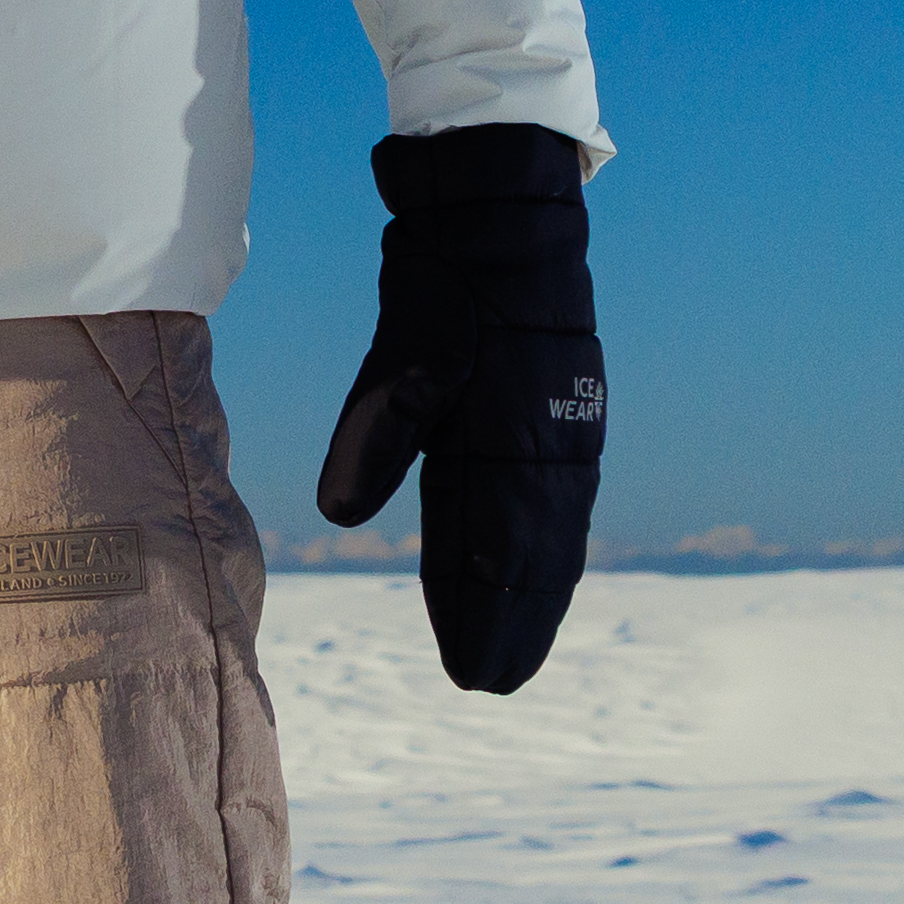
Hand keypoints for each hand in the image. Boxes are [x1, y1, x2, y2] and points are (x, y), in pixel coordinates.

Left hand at [310, 125, 604, 693]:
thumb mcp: (403, 358)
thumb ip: (376, 439)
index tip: (473, 676)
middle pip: (534, 560)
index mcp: (514, 441)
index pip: (499, 554)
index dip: (485, 617)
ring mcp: (564, 434)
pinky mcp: (559, 418)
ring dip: (533, 596)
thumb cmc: (448, 290)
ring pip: (551, 537)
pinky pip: (557, 505)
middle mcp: (552, 449)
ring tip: (516, 649)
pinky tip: (535, 574)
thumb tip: (339, 517)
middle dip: (513, 624)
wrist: (505, 219)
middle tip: (492, 684)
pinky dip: (546, 549)